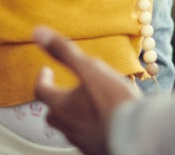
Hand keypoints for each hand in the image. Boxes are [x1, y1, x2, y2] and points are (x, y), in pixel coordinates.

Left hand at [33, 26, 137, 154]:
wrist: (136, 135)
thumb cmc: (114, 101)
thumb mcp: (90, 69)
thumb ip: (64, 51)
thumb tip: (38, 32)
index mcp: (61, 105)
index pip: (41, 91)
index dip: (42, 79)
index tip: (47, 71)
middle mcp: (66, 125)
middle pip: (52, 112)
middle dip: (55, 99)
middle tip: (63, 90)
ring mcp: (80, 140)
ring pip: (69, 126)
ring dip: (73, 114)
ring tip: (86, 104)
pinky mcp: (95, 149)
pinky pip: (86, 136)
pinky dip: (89, 126)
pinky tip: (103, 120)